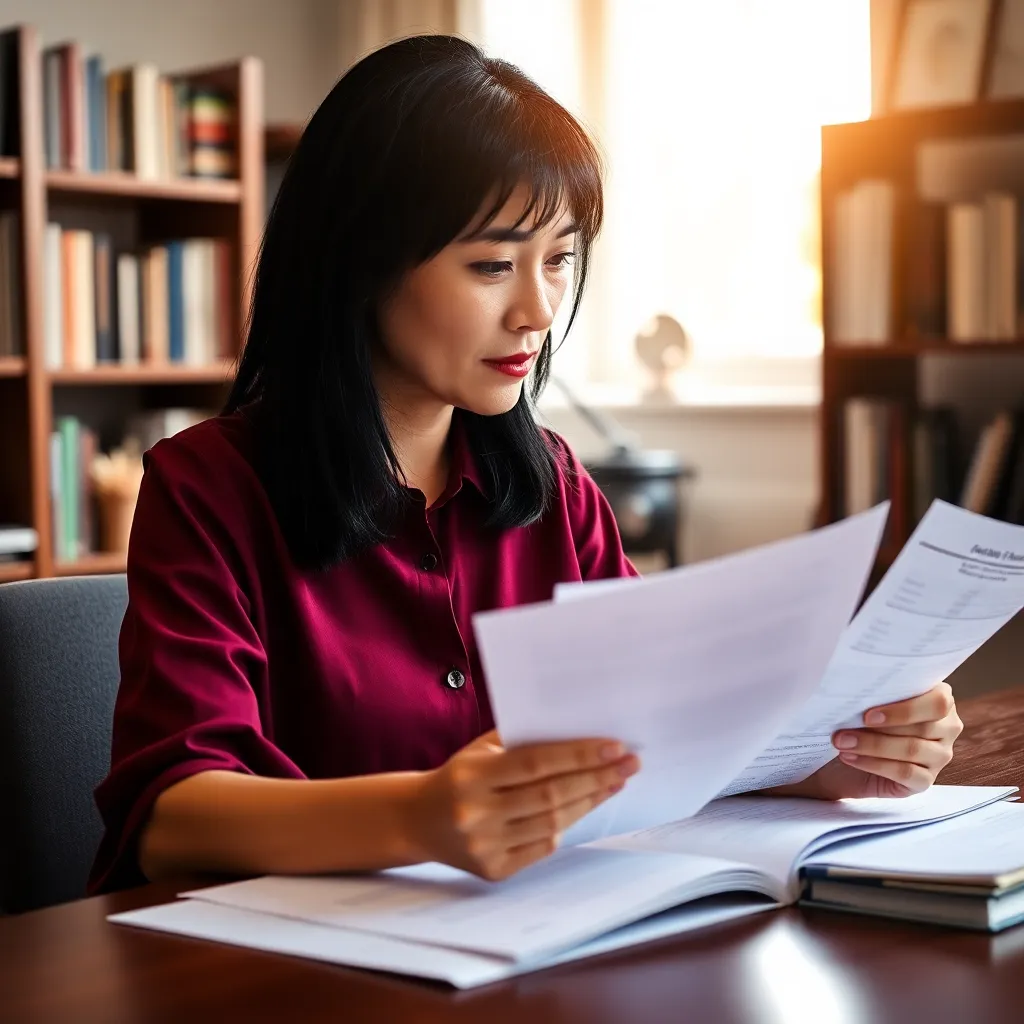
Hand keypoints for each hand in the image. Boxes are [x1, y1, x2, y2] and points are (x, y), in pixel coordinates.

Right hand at [409, 730, 639, 880]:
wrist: (416, 820)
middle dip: (596, 778)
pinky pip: (541, 847)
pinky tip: (581, 807)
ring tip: (614, 783)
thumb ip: (520, 739)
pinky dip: (564, 826)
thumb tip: (577, 731)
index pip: (536, 762)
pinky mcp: (492, 870)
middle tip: (630, 764)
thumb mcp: (479, 749)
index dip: (578, 754)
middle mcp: (477, 812)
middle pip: (550, 795)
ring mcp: (484, 845)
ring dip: (589, 801)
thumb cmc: (458, 776)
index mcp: (472, 775)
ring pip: (551, 822)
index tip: (615, 746)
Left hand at [769, 682, 962, 800]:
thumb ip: (875, 690)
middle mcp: (947, 727)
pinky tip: (850, 757)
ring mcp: (940, 756)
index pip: (938, 702)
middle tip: (842, 730)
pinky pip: (905, 773)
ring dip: (871, 746)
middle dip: (878, 730)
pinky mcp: (926, 781)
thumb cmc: (860, 719)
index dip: (905, 709)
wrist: (845, 755)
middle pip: (923, 727)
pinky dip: (874, 765)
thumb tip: (856, 682)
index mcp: (939, 699)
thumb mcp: (869, 699)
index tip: (868, 714)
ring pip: (911, 750)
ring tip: (841, 743)